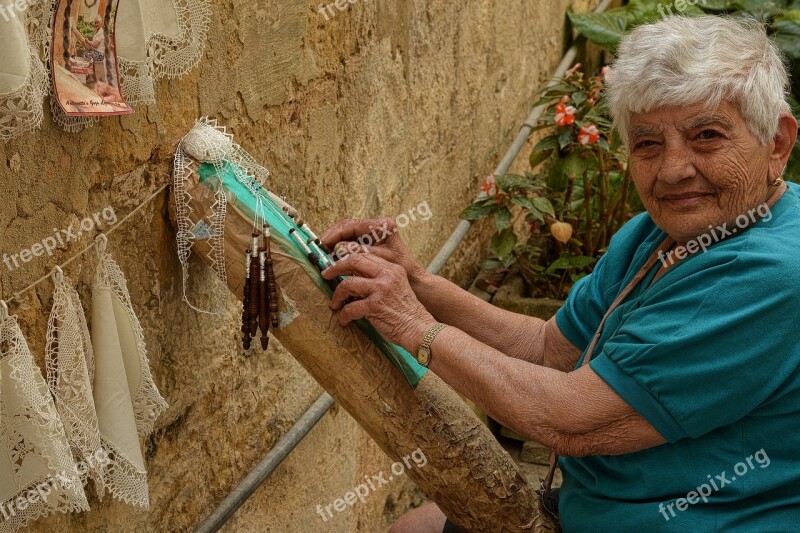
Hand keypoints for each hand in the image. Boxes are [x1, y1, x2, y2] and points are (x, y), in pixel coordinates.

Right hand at [320, 218, 427, 284]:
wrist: (412, 281)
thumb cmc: (400, 271)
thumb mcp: (378, 260)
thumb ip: (359, 252)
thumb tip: (338, 247)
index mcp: (382, 225)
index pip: (352, 225)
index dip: (335, 234)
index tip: (322, 243)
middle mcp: (377, 226)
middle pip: (347, 227)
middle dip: (332, 237)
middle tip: (318, 248)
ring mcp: (372, 233)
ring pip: (347, 234)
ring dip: (334, 243)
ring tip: (322, 253)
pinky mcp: (369, 242)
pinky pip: (350, 241)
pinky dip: (340, 249)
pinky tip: (331, 257)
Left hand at [322, 253, 436, 352]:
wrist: (419, 328)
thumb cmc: (406, 312)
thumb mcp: (397, 287)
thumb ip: (380, 279)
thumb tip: (354, 278)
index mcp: (392, 268)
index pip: (364, 255)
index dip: (346, 260)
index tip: (337, 266)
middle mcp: (387, 275)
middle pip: (353, 261)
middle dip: (335, 268)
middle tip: (326, 275)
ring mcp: (380, 289)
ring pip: (348, 284)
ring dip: (337, 295)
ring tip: (335, 303)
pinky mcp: (374, 306)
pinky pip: (350, 308)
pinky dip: (344, 315)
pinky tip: (344, 320)